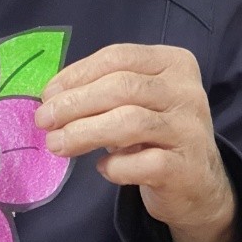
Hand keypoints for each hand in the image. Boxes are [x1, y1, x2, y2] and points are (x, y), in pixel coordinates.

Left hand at [34, 45, 240, 241]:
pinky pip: (142, 163)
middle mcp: (187, 91)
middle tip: (43, 120)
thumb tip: (52, 98)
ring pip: (130, 122)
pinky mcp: (187, 167)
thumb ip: (102, 92)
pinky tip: (103, 169)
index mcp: (174, 62)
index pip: (119, 57)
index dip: (77, 74)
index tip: (48, 94)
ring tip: (56, 144)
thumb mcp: (134, 102)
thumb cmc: (155, 135)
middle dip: (74, 103)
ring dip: (84, 133)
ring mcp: (190, 129)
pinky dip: (114, 167)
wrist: (198, 184)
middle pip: (121, 87)